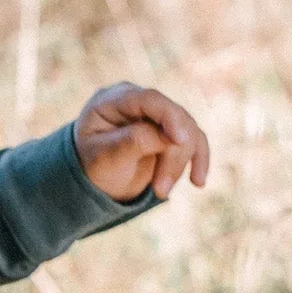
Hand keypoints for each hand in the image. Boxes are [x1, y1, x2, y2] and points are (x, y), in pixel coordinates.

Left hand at [72, 83, 209, 202]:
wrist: (95, 176)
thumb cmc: (93, 164)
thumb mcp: (103, 158)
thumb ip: (132, 143)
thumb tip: (168, 137)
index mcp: (115, 99)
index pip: (149, 99)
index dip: (169, 117)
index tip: (180, 142)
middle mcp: (140, 100)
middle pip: (173, 117)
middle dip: (172, 156)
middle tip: (160, 191)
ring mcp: (159, 113)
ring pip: (188, 130)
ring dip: (180, 163)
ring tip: (161, 193)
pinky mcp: (173, 129)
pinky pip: (195, 140)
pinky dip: (198, 160)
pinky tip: (198, 181)